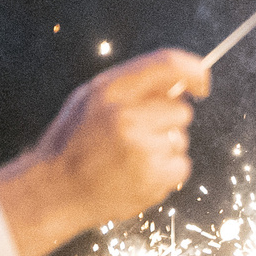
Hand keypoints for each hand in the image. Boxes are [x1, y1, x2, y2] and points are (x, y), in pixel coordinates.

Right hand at [0, 49, 208, 255]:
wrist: (54, 190)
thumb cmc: (74, 143)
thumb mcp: (91, 100)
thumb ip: (132, 87)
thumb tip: (180, 84)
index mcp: (110, 90)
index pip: (168, 65)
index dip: (194, 72)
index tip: (201, 84)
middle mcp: (126, 116)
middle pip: (182, 110)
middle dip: (168, 121)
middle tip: (137, 136)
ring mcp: (142, 147)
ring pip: (181, 139)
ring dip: (165, 148)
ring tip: (130, 158)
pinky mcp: (154, 175)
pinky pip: (182, 166)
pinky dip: (166, 172)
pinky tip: (137, 174)